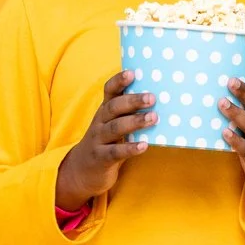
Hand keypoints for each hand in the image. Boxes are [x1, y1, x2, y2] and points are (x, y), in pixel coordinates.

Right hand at [55, 70, 153, 210]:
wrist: (81, 171)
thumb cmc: (108, 142)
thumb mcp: (115, 124)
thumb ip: (130, 113)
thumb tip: (163, 100)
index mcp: (105, 111)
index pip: (109, 92)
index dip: (119, 82)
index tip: (132, 73)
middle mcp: (100, 122)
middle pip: (114, 108)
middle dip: (133, 101)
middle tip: (152, 97)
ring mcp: (98, 140)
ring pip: (115, 128)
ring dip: (134, 122)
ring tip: (153, 118)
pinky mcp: (101, 158)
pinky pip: (115, 152)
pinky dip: (129, 148)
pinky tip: (144, 146)